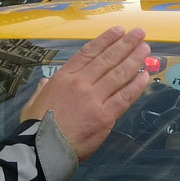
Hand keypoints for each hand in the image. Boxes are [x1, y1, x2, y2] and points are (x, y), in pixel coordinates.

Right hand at [22, 26, 149, 160]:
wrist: (43, 149)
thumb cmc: (35, 127)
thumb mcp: (33, 102)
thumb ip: (42, 90)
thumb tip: (44, 82)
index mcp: (63, 77)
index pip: (89, 52)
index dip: (106, 40)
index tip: (119, 30)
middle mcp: (81, 83)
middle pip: (108, 59)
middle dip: (126, 44)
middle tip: (140, 33)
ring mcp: (94, 98)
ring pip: (119, 74)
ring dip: (134, 60)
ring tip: (146, 49)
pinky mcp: (105, 116)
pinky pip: (124, 97)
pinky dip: (136, 85)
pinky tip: (145, 76)